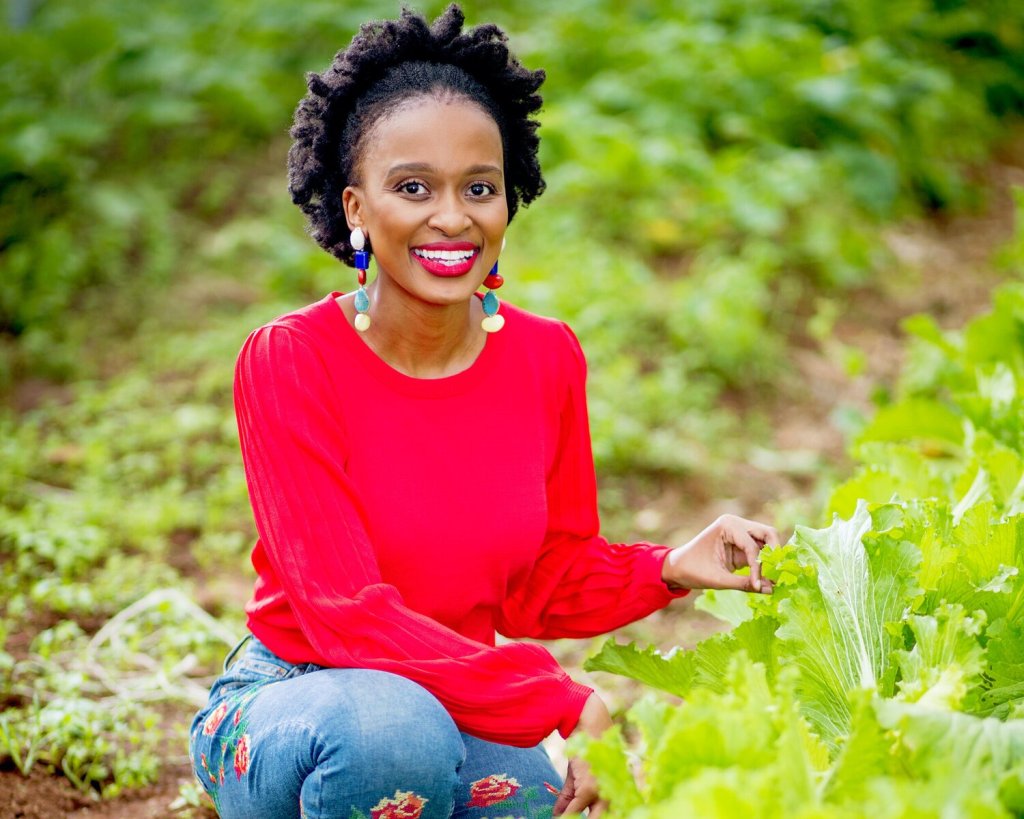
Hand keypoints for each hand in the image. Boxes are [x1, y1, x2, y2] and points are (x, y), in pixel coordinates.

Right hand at [554, 694, 610, 816]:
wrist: (589, 725)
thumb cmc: (585, 749)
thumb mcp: (578, 777)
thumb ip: (570, 798)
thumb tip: (556, 815)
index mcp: (616, 794)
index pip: (608, 817)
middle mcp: (613, 795)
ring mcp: (602, 794)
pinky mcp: (589, 790)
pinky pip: (574, 810)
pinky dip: (564, 816)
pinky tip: (557, 817)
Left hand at [661, 514, 779, 593]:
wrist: (677, 568)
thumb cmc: (692, 570)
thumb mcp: (717, 579)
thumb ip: (743, 584)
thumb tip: (770, 589)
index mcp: (727, 525)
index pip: (752, 546)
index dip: (758, 567)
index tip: (757, 586)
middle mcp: (736, 524)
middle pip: (768, 533)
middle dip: (775, 554)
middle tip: (779, 574)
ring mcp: (740, 533)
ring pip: (767, 542)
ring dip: (772, 559)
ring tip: (775, 580)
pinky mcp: (742, 545)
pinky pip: (761, 552)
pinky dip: (765, 564)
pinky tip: (768, 580)